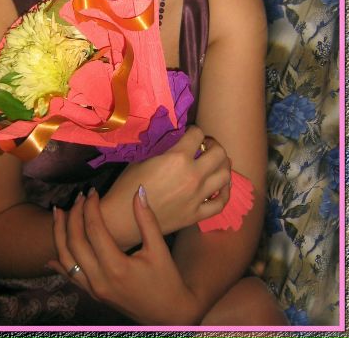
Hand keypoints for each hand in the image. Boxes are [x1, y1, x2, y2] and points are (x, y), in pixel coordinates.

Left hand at [49, 186, 199, 324]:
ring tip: (58, 212)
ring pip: (66, 260)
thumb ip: (147, 219)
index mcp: (116, 267)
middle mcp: (100, 280)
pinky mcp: (93, 295)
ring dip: (59, 235)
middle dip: (74, 215)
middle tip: (80, 196)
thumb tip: (140, 190)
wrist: (169, 315)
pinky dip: (60, 263)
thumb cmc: (167, 280)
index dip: (91, 207)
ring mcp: (94, 290)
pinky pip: (71, 277)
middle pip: (75, 242)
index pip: (94, 229)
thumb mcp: (159, 249)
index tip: (93, 191)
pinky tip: (52, 255)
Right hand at [100, 126, 230, 247]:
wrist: (123, 218)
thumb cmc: (127, 185)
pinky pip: (221, 203)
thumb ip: (164, 148)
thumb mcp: (143, 158)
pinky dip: (224, 192)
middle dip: (213, 145)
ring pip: (225, 175)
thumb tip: (175, 140)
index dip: (194, 130)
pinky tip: (220, 187)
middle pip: (219, 153)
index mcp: (178, 158)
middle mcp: (193, 176)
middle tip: (205, 146)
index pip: (197, 134)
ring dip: (222, 165)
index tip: (190, 133)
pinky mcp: (197, 215)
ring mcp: (198, 197)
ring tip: (214, 164)